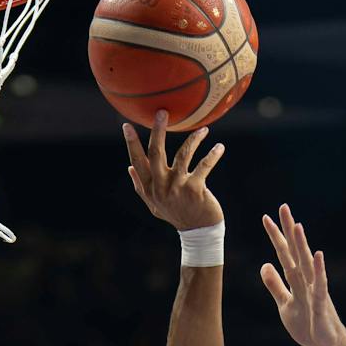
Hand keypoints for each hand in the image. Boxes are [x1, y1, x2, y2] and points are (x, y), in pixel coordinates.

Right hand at [124, 110, 224, 230]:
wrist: (198, 232)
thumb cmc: (176, 215)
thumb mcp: (154, 205)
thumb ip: (141, 187)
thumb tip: (129, 167)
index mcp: (150, 187)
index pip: (137, 161)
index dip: (132, 143)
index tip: (127, 125)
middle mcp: (161, 186)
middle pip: (156, 153)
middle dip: (158, 132)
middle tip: (162, 112)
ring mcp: (178, 188)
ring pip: (182, 155)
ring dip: (193, 140)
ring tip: (204, 130)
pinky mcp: (195, 190)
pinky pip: (203, 166)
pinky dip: (212, 155)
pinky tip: (219, 147)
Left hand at [260, 203, 345, 345]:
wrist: (328, 345)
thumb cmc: (308, 324)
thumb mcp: (285, 304)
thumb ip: (275, 285)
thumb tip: (264, 264)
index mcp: (297, 280)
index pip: (284, 254)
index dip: (275, 237)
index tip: (266, 217)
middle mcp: (307, 281)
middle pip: (296, 252)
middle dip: (289, 230)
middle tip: (283, 207)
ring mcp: (315, 291)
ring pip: (307, 265)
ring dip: (302, 246)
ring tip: (296, 226)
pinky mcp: (321, 305)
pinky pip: (319, 286)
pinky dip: (319, 271)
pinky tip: (318, 256)